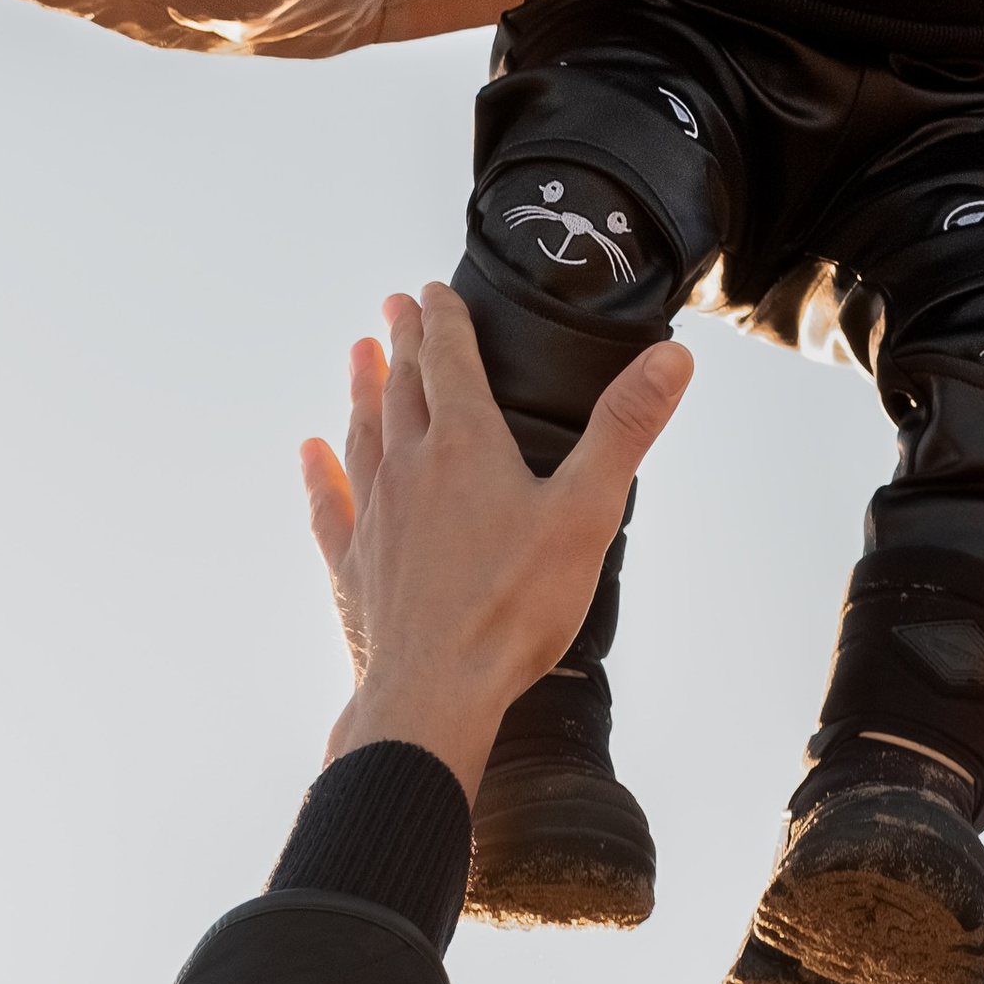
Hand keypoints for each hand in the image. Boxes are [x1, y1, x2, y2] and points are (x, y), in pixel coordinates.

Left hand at [301, 282, 691, 800]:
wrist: (433, 695)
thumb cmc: (514, 608)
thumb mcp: (587, 513)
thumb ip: (626, 429)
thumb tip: (671, 356)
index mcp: (466, 445)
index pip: (449, 360)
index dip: (444, 320)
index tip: (433, 288)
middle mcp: (410, 467)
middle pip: (402, 387)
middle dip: (402, 341)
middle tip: (395, 306)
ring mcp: (375, 516)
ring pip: (363, 433)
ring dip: (362, 389)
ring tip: (357, 353)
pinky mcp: (353, 565)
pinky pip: (331, 504)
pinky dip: (322, 472)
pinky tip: (312, 452)